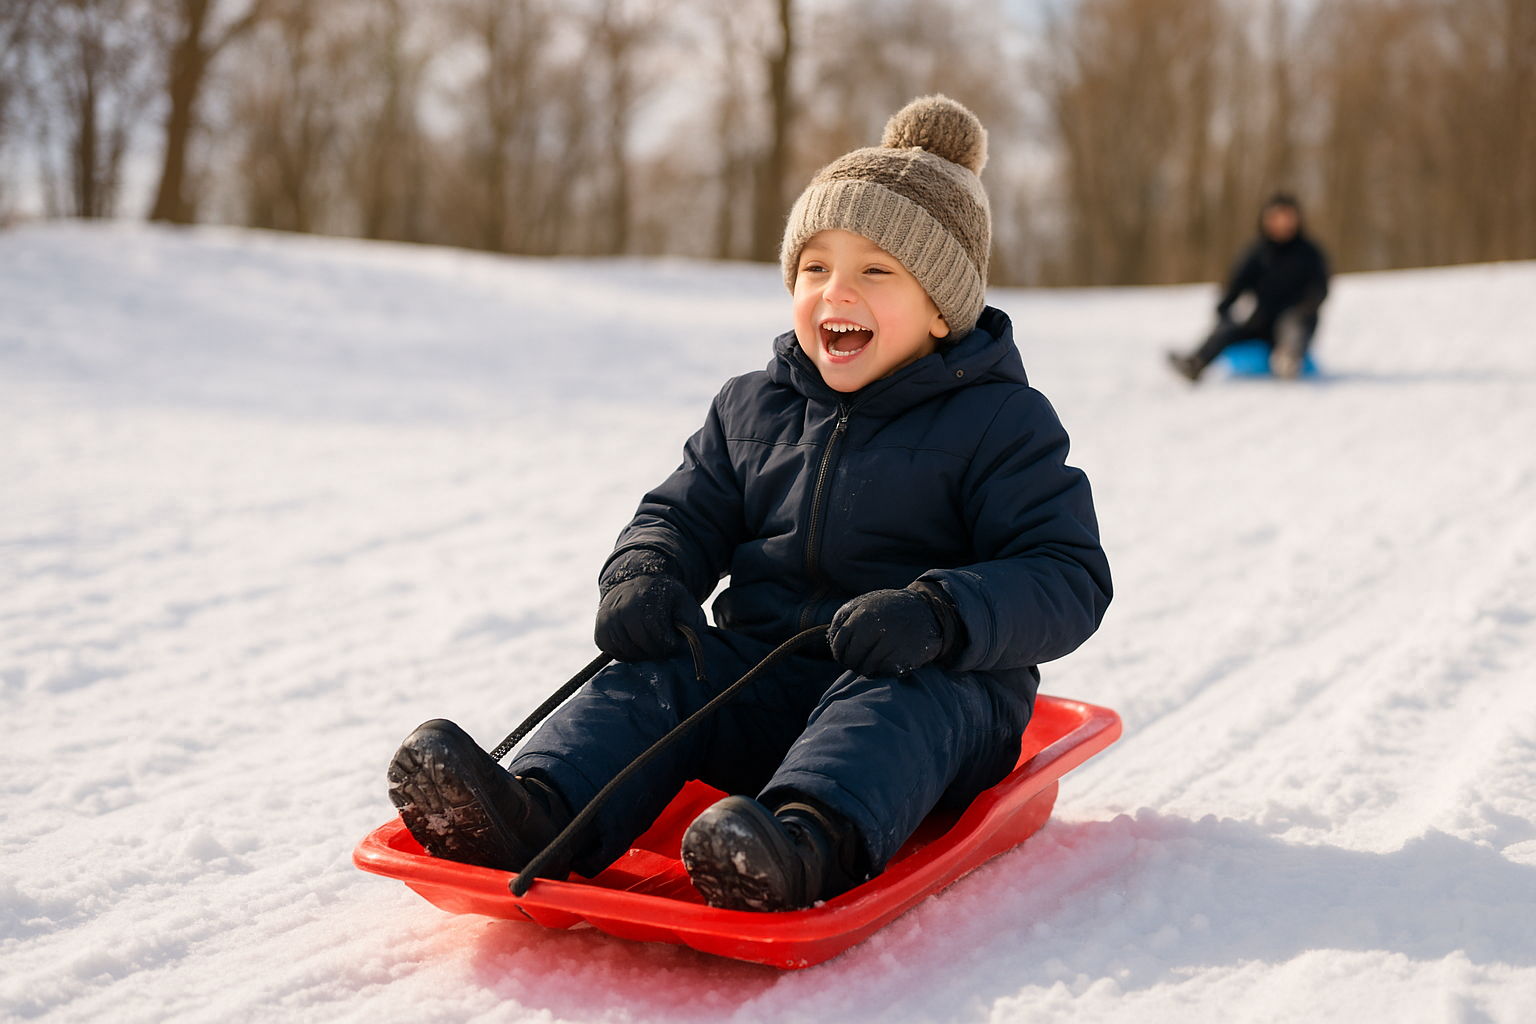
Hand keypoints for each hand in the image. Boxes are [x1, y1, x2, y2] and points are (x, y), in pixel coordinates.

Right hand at [594, 574, 705, 661]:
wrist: (635, 581)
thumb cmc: (664, 596)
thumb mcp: (683, 602)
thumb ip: (690, 622)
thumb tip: (689, 644)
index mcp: (645, 601)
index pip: (659, 639)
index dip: (670, 646)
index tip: (674, 642)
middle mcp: (622, 610)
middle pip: (643, 648)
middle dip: (657, 652)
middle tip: (663, 647)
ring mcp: (608, 622)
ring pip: (628, 654)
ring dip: (642, 654)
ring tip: (651, 644)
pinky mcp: (600, 633)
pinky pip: (615, 653)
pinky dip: (627, 653)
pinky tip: (636, 643)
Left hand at [828, 583, 960, 676]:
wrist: (926, 609)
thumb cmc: (888, 609)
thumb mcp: (865, 604)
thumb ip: (844, 618)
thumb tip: (830, 638)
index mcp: (862, 614)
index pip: (839, 643)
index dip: (838, 653)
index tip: (843, 657)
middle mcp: (876, 627)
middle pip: (852, 658)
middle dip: (852, 663)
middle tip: (857, 663)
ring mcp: (892, 642)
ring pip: (867, 667)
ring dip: (867, 669)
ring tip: (872, 663)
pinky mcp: (906, 655)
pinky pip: (885, 671)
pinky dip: (883, 671)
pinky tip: (887, 663)